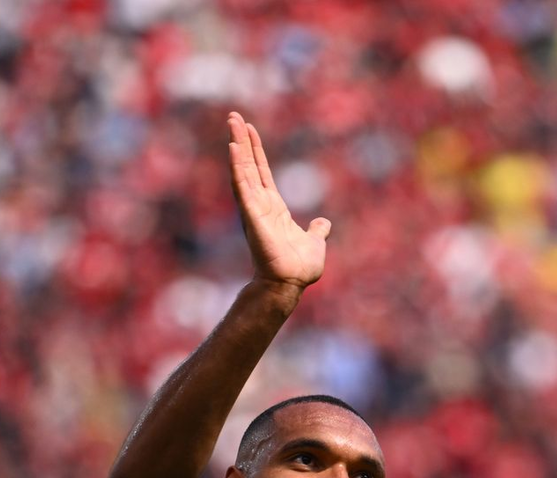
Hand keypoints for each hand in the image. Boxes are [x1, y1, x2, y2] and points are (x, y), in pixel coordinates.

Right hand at [227, 111, 329, 292]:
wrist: (291, 282)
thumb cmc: (300, 267)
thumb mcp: (315, 242)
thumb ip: (317, 230)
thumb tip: (324, 223)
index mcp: (274, 208)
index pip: (263, 172)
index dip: (256, 151)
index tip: (249, 130)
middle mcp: (261, 204)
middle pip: (249, 165)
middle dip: (242, 140)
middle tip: (233, 116)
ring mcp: (254, 208)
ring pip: (243, 170)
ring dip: (237, 146)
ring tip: (232, 122)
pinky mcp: (252, 215)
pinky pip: (243, 187)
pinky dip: (237, 168)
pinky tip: (232, 148)